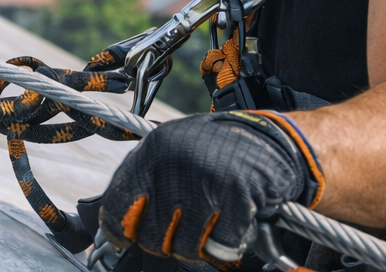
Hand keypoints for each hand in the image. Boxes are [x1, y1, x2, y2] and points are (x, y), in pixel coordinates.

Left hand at [100, 111, 322, 263]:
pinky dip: (227, 246)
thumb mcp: (172, 150)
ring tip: (209, 227)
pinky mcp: (237, 197)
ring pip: (185, 247)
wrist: (268, 138)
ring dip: (198, 247)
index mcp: (153, 149)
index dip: (118, 229)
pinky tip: (232, 227)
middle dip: (166, 243)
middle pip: (152, 234)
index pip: (118, 203)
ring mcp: (206, 180)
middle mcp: (174, 162)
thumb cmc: (215, 150)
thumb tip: (117, 226)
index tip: (122, 240)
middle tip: (182, 234)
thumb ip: (146, 181)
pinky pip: (221, 246)